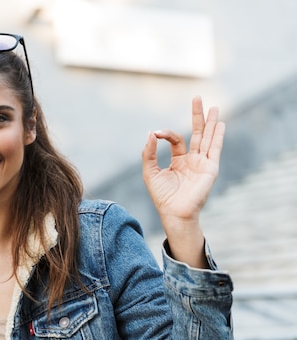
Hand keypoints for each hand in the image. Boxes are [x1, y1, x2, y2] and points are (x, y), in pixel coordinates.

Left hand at [142, 96, 224, 224]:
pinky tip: (220, 124)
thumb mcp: (150, 171)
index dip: (166, 134)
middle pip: (198, 133)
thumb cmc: (162, 196)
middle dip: (198, 116)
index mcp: (179, 161)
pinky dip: (218, 137)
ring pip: (208, 138)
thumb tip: (151, 132)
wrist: (174, 212)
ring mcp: (203, 164)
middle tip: (197, 97)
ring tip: (214, 107)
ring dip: (211, 122)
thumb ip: (149, 152)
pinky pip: (215, 150)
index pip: (177, 139)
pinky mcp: (210, 169)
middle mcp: (193, 160)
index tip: (156, 133)